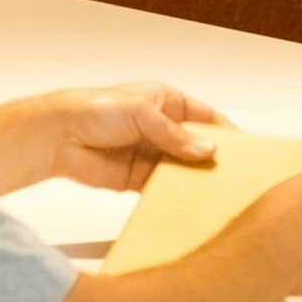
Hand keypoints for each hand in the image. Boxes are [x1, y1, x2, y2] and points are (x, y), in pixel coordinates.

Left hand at [48, 84, 225, 192]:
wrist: (56, 136)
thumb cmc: (93, 109)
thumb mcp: (142, 113)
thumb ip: (175, 135)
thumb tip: (206, 151)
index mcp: (166, 101)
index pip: (205, 117)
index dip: (224, 132)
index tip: (244, 149)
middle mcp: (161, 127)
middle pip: (196, 144)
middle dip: (212, 158)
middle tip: (232, 175)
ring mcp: (150, 153)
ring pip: (182, 168)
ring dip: (193, 178)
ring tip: (214, 191)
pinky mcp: (137, 177)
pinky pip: (162, 186)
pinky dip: (173, 193)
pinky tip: (187, 200)